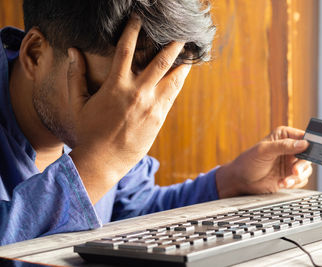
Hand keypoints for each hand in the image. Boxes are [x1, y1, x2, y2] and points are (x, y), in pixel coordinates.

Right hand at [67, 15, 190, 202]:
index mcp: (116, 85)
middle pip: (160, 61)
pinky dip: (179, 82)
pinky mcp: (159, 118)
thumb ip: (76, 76)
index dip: (133, 30)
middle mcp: (137, 92)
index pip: (126, 49)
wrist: (104, 160)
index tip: (139, 19)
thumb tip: (73, 51)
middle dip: (172, 45)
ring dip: (182, 63)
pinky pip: (172, 95)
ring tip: (190, 52)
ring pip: (173, 78)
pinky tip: (182, 74)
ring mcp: (151, 106)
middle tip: (180, 33)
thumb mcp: (78, 103)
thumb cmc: (88, 131)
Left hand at [215, 126, 312, 197]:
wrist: (241, 181)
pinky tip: (281, 183)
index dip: (311, 143)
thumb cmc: (248, 161)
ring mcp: (290, 163)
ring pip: (306, 169)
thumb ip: (284, 146)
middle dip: (302, 165)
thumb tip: (303, 143)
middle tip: (294, 171)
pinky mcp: (290, 175)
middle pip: (308, 155)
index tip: (312, 152)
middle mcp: (290, 148)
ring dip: (297, 177)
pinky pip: (301, 180)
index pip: (304, 137)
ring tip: (284, 180)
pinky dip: (293, 183)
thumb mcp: (264, 151)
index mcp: (284, 136)